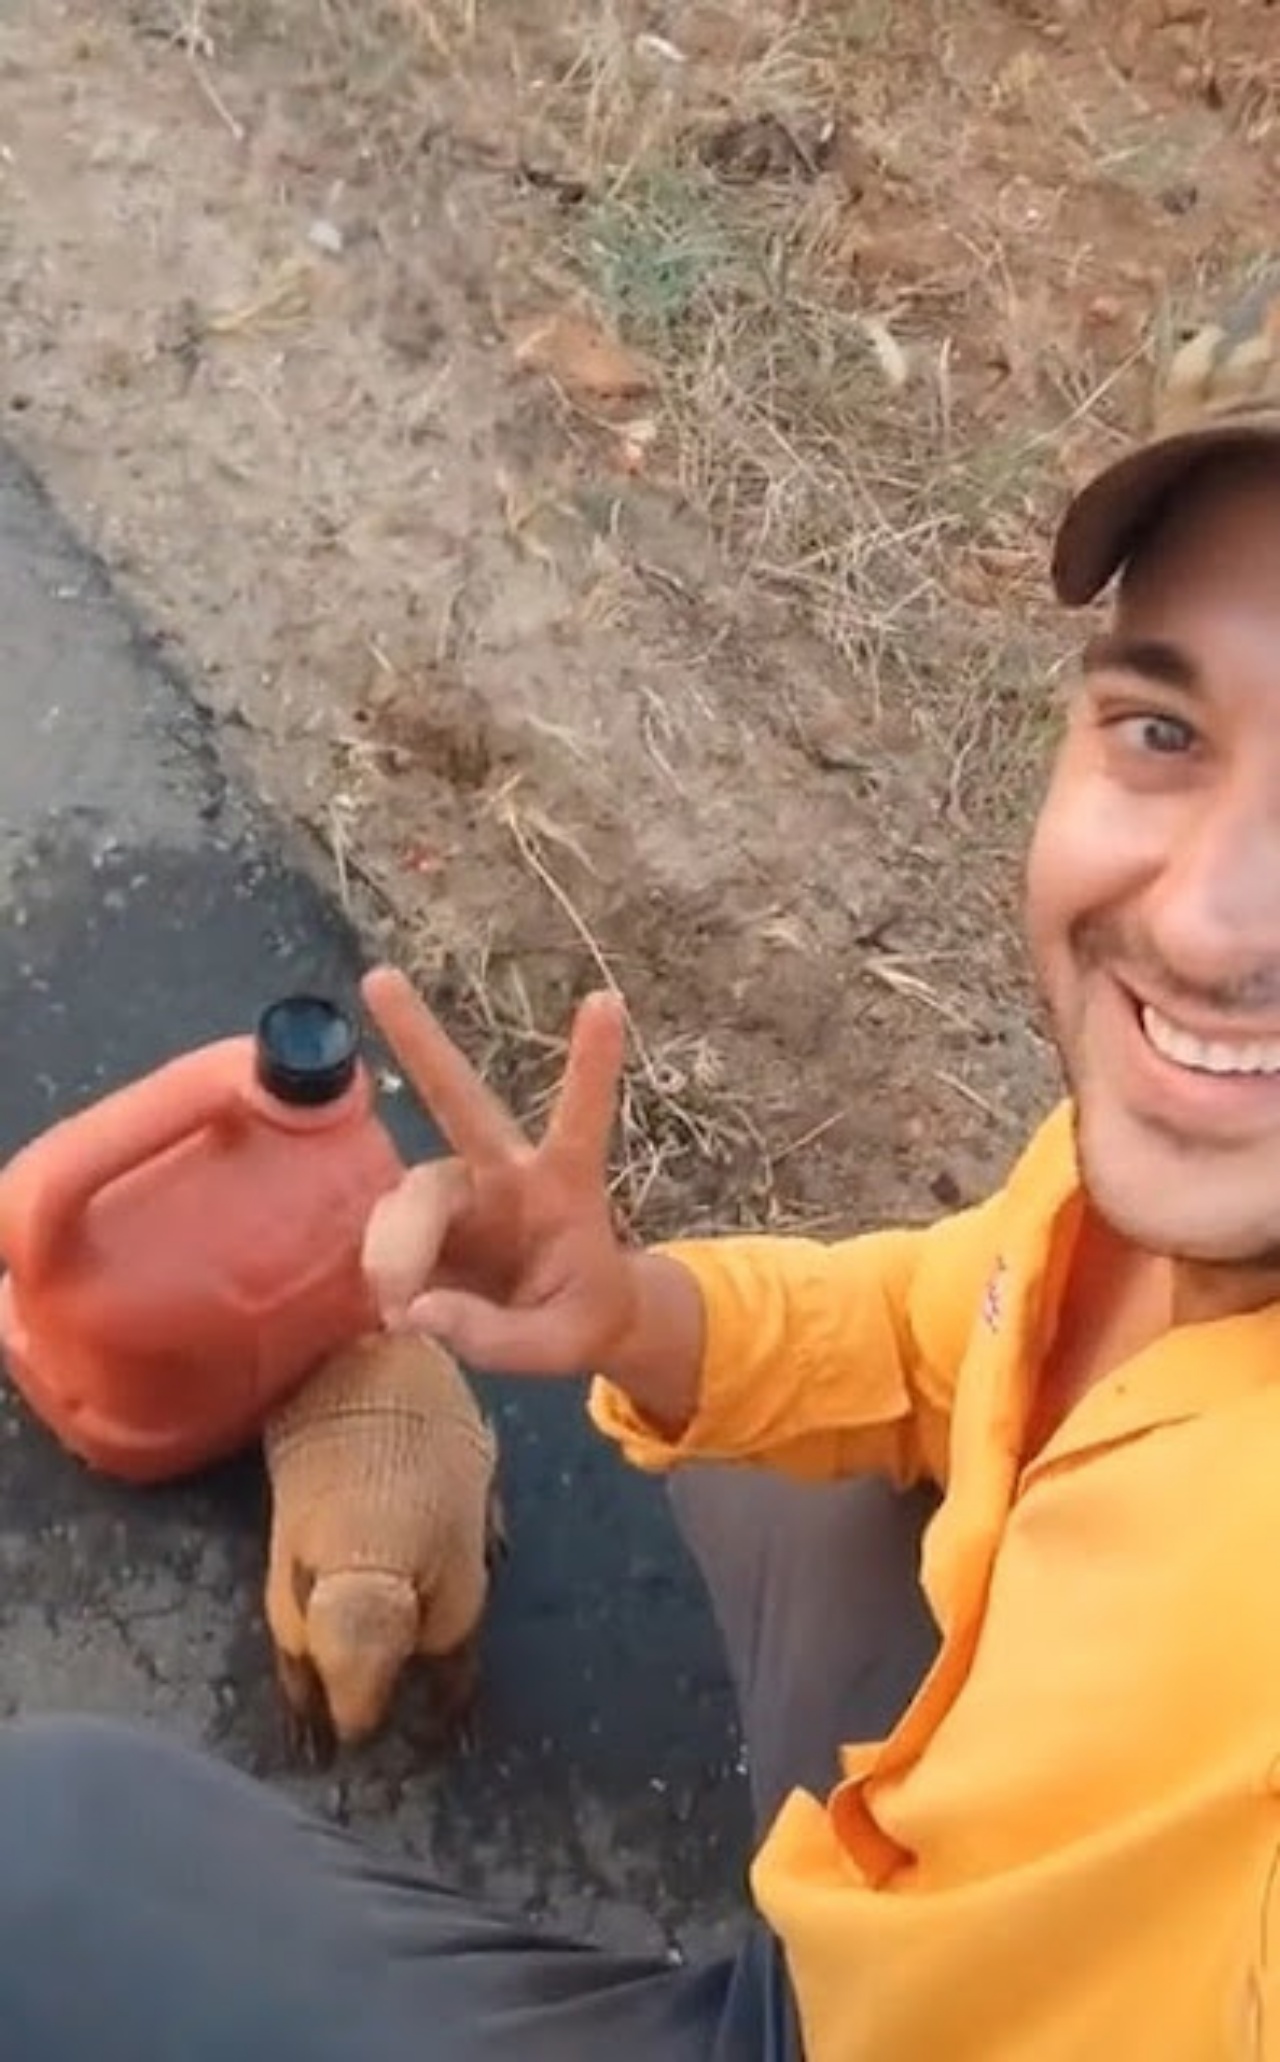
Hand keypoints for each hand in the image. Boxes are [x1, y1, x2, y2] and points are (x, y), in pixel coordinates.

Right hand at [360, 967, 639, 1376]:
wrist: (570, 1322)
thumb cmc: (581, 1317)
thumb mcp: (564, 1345)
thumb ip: (495, 1336)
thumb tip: (418, 1310)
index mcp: (564, 1187)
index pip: (580, 1118)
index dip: (591, 1064)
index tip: (607, 999)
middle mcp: (505, 1171)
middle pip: (458, 1098)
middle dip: (418, 1038)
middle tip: (379, 977)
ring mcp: (458, 1191)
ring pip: (407, 1196)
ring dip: (395, 1251)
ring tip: (401, 1312)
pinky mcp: (423, 1219)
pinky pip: (383, 1236)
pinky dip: (383, 1275)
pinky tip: (395, 1312)